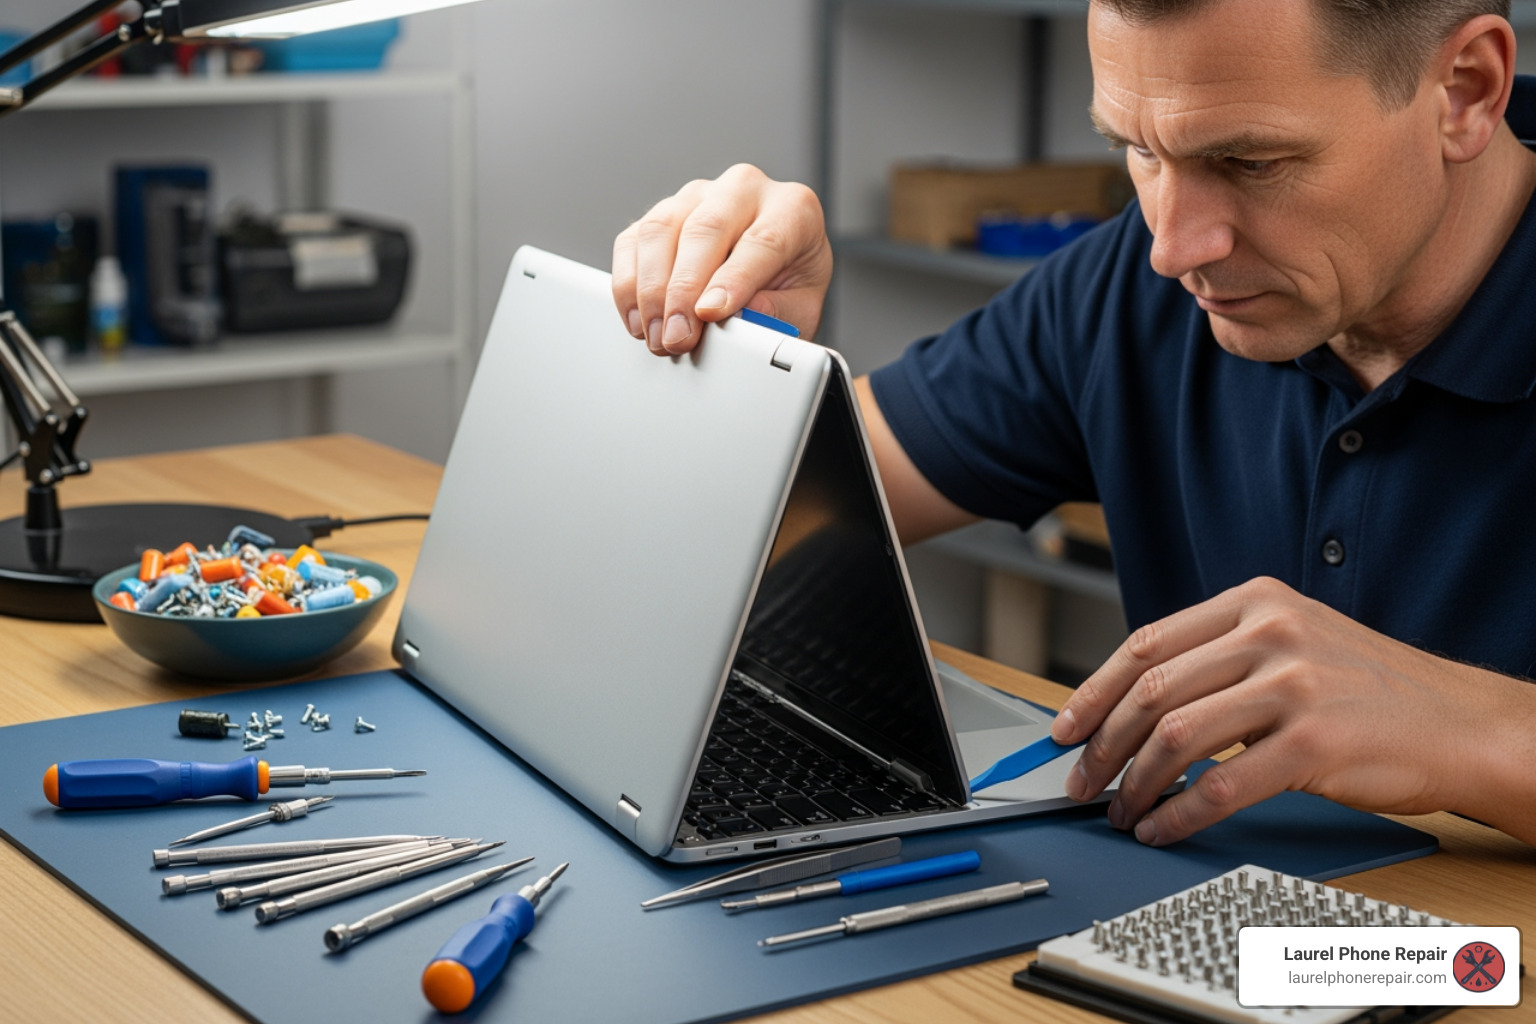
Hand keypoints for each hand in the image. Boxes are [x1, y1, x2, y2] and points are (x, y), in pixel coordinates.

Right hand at [612, 164, 832, 354]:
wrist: (776, 269)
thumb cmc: (790, 283)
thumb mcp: (802, 308)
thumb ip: (778, 312)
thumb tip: (739, 317)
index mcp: (793, 208)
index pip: (763, 239)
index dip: (734, 280)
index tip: (711, 314)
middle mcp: (744, 190)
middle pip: (705, 229)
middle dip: (684, 290)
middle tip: (678, 336)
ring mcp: (698, 195)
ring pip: (661, 229)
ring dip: (651, 289)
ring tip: (657, 335)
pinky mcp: (663, 212)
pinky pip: (633, 240)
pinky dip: (629, 283)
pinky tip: (639, 318)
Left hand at [1050, 576, 1535, 845]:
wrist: (1461, 723)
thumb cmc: (1370, 688)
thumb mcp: (1296, 638)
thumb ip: (1223, 655)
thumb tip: (1136, 702)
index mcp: (1255, 601)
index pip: (1146, 643)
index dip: (1093, 690)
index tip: (1066, 728)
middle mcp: (1270, 634)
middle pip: (1151, 692)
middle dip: (1103, 745)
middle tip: (1081, 780)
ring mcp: (1293, 686)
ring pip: (1175, 738)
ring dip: (1134, 783)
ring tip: (1120, 810)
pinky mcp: (1313, 743)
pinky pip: (1219, 785)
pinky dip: (1177, 814)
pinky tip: (1162, 827)